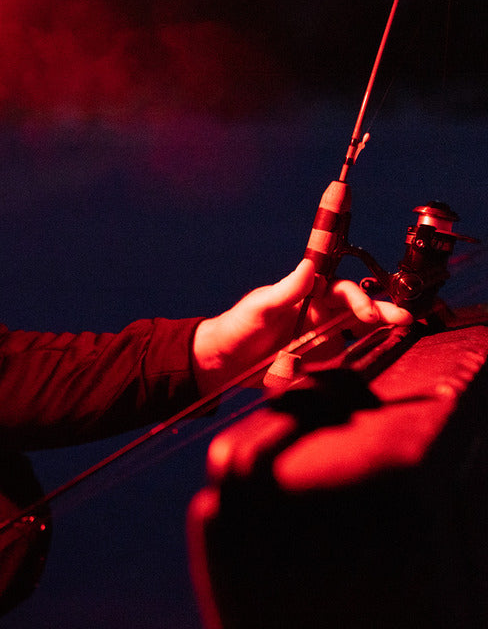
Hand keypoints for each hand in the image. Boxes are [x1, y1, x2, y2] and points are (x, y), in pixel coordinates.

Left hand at [191, 259, 411, 396]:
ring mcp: (324, 338)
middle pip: (359, 309)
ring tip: (404, 333)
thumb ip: (286, 290)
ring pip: (360, 332)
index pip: (342, 290)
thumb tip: (310, 266)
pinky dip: (364, 357)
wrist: (224, 362)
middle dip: (384, 311)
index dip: (358, 297)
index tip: (367, 310)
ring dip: (382, 331)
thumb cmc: (238, 326)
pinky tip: (378, 358)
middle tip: (403, 319)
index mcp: (308, 294)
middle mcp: (321, 313)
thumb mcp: (260, 306)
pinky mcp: (322, 361)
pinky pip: (347, 358)